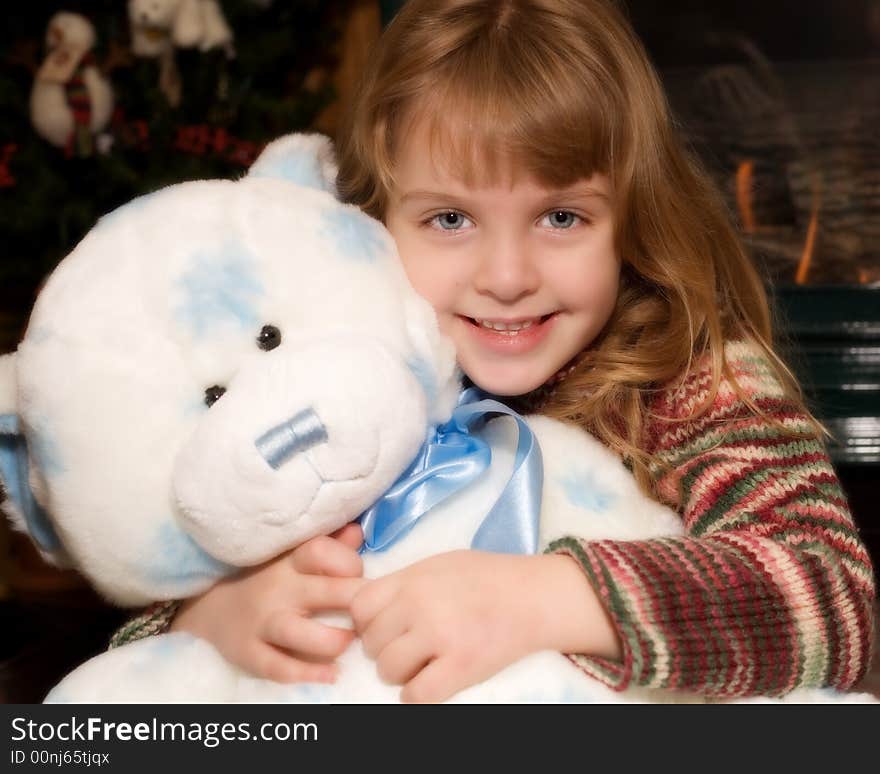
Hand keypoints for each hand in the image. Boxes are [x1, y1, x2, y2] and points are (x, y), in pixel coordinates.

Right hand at [171, 523, 365, 683]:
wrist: (211, 606)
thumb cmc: (269, 578)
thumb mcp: (294, 557)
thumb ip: (329, 547)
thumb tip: (359, 532)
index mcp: (290, 561)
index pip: (321, 550)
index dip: (348, 562)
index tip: (360, 576)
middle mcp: (278, 589)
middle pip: (323, 591)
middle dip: (355, 601)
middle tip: (373, 614)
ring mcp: (262, 622)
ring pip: (299, 632)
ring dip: (333, 640)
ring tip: (350, 642)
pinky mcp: (249, 653)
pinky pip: (278, 667)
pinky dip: (307, 673)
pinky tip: (331, 674)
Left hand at [350, 550, 620, 702]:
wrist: (535, 595)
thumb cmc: (487, 577)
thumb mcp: (438, 565)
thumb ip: (402, 583)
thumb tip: (363, 604)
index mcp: (413, 578)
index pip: (360, 606)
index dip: (368, 621)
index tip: (385, 625)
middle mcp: (420, 604)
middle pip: (371, 641)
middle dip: (385, 648)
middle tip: (409, 645)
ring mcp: (440, 635)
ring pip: (388, 669)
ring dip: (400, 672)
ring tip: (422, 663)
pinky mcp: (461, 665)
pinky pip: (415, 695)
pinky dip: (417, 694)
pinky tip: (431, 682)